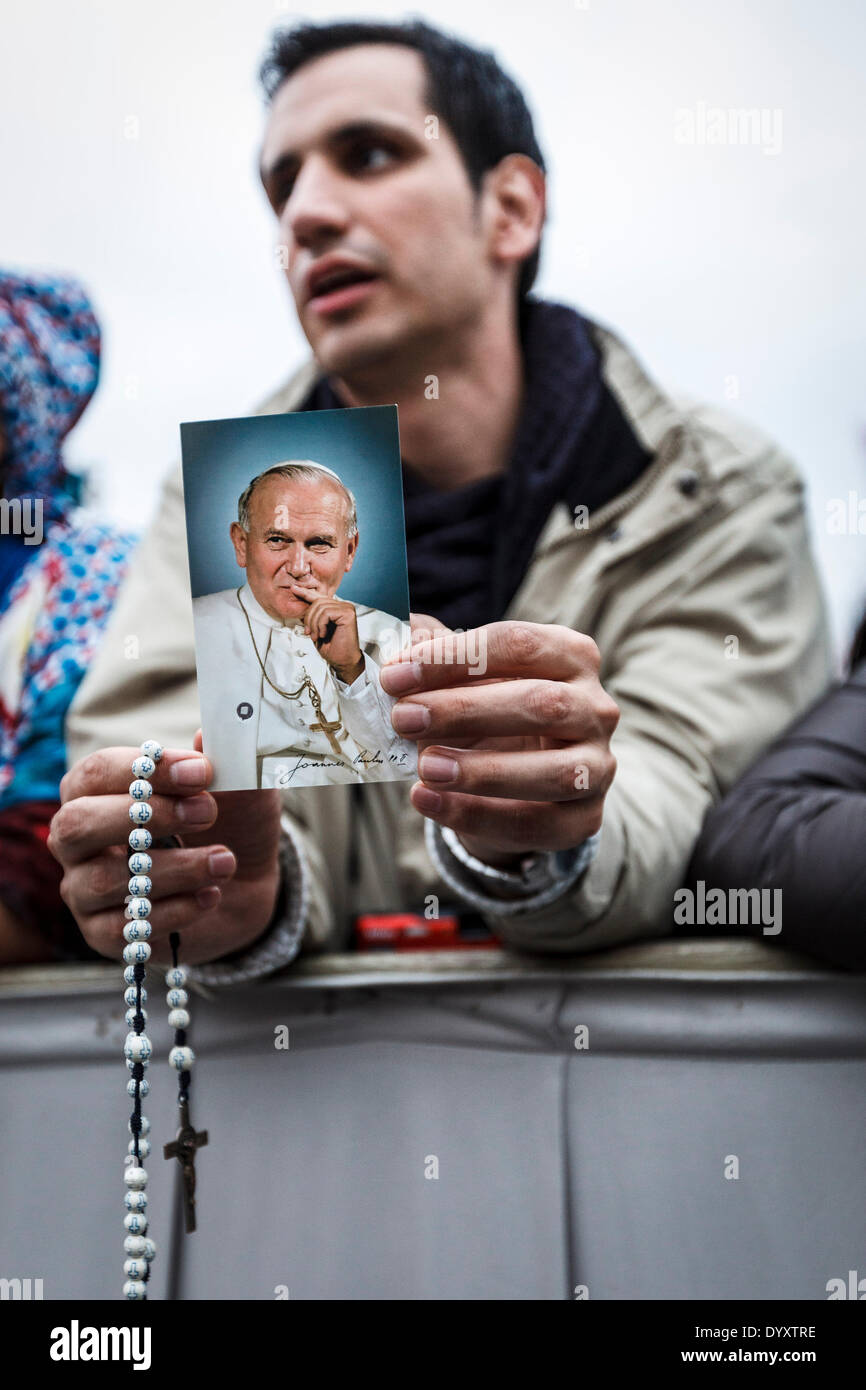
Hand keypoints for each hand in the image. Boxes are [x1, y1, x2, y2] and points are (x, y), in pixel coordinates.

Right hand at [48, 732, 281, 964]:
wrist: (246, 882)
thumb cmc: (230, 820)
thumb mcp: (238, 786)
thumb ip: (224, 760)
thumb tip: (207, 734)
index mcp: (94, 789)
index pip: (97, 771)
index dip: (147, 770)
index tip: (203, 772)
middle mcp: (75, 838)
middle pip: (76, 824)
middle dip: (145, 816)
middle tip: (206, 812)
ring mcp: (82, 889)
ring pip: (104, 881)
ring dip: (175, 868)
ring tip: (225, 861)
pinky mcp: (102, 934)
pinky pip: (124, 928)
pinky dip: (174, 911)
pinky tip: (211, 896)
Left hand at [290, 585, 362, 682]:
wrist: (342, 661)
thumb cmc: (331, 647)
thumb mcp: (316, 629)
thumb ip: (312, 616)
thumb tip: (299, 604)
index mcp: (336, 608)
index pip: (318, 597)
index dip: (305, 592)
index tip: (293, 588)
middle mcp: (343, 605)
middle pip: (317, 601)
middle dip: (309, 618)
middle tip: (309, 633)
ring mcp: (347, 608)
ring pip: (320, 607)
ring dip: (314, 624)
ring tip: (316, 636)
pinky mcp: (348, 613)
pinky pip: (326, 613)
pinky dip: (320, 625)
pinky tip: (323, 634)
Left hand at [379, 615, 618, 867]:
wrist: (509, 784)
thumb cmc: (484, 713)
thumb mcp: (458, 677)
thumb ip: (431, 654)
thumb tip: (399, 636)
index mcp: (571, 656)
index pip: (519, 644)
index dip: (455, 657)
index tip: (396, 675)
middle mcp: (596, 708)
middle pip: (542, 704)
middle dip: (465, 711)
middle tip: (404, 718)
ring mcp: (598, 767)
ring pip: (553, 771)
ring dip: (482, 771)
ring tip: (425, 768)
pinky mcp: (583, 820)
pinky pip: (535, 823)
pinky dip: (476, 814)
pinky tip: (427, 800)